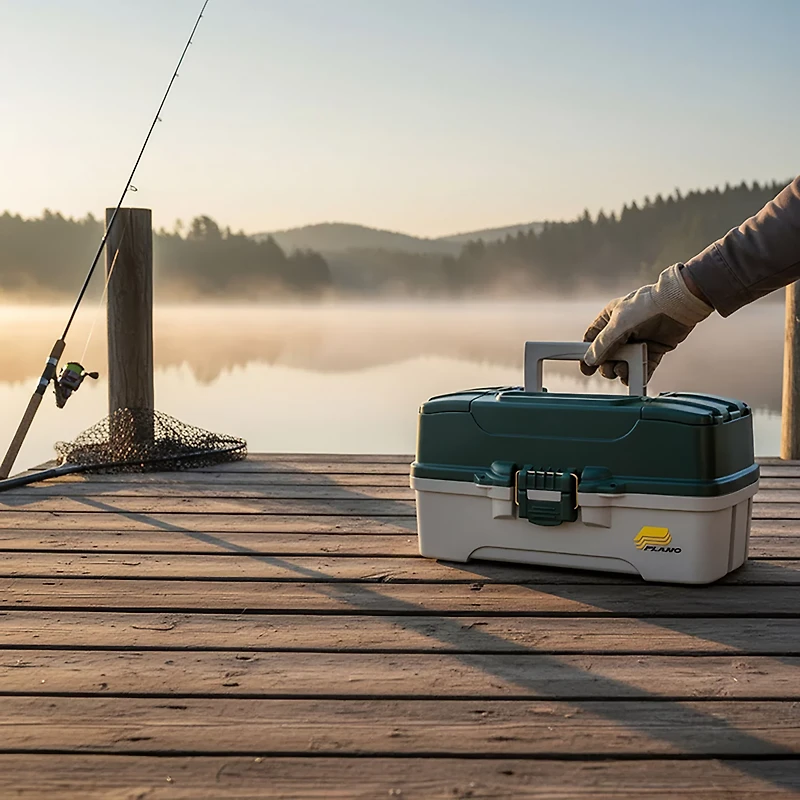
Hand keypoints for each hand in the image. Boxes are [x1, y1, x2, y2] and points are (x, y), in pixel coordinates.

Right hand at [580, 264, 712, 384]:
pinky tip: (634, 378)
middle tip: (609, 370)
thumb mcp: (618, 324)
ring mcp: (638, 340)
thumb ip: (602, 344)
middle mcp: (623, 330)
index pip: (592, 339)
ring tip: (624, 371)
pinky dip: (638, 375)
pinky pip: (642, 367)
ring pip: (624, 362)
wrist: (678, 305)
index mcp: (610, 319)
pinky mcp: (653, 349)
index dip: (587, 354)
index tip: (585, 369)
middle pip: (607, 355)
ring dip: (622, 370)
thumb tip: (590, 360)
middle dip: (606, 366)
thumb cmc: (646, 307)